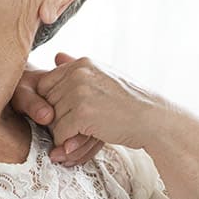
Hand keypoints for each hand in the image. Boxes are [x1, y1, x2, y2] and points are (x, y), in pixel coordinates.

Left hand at [32, 53, 180, 166]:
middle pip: (45, 102)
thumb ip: (78, 68)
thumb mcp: (104, 77)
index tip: (68, 113)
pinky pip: (60, 132)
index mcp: (82, 64)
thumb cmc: (129, 102)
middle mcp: (78, 73)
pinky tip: (82, 140)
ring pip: (51, 119)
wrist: (153, 120)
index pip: (45, 83)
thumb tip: (56, 55)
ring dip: (63, 132)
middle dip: (56, 119)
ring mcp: (79, 91)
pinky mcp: (82, 112)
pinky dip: (67, 142)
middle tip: (74, 128)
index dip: (52, 103)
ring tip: (81, 134)